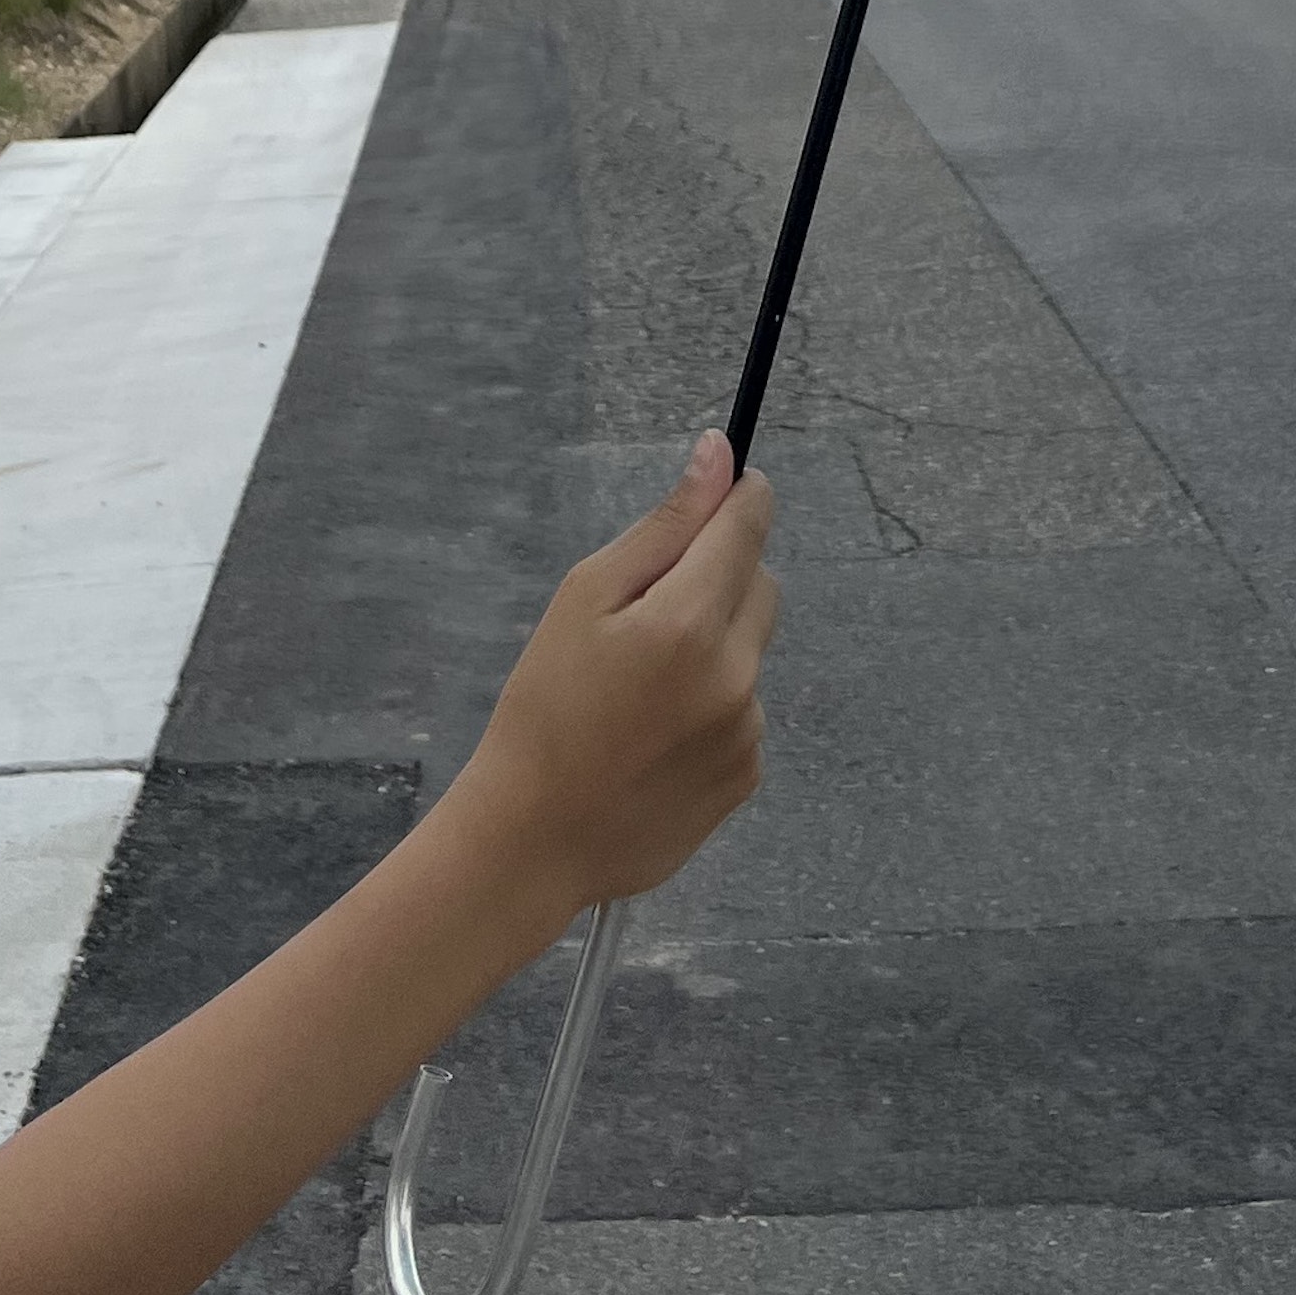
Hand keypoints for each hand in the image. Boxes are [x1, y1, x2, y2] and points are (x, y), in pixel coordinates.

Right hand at [444, 432, 778, 936]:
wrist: (534, 839)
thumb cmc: (544, 707)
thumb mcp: (584, 597)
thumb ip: (664, 526)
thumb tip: (718, 455)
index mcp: (692, 621)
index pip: (750, 526)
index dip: (739, 497)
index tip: (721, 491)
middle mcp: (736, 675)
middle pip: (760, 585)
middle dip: (720, 577)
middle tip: (648, 612)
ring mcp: (747, 732)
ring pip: (749, 652)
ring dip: (714, 649)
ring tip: (640, 694)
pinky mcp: (746, 777)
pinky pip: (742, 712)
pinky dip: (711, 709)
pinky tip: (653, 739)